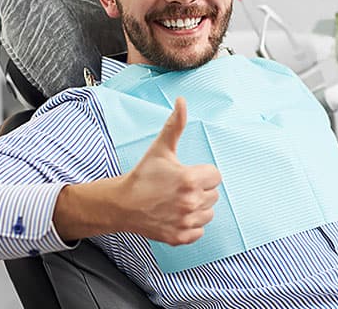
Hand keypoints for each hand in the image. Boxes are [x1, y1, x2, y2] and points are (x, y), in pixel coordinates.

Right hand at [116, 97, 221, 244]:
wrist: (122, 205)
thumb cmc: (142, 176)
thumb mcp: (160, 148)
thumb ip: (175, 125)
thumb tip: (182, 102)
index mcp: (190, 179)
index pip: (216, 176)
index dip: (202, 173)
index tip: (186, 174)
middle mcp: (191, 202)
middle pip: (213, 194)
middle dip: (200, 190)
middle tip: (178, 187)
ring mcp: (186, 222)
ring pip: (208, 213)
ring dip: (197, 208)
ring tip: (177, 201)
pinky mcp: (181, 237)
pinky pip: (200, 231)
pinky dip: (190, 225)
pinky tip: (176, 215)